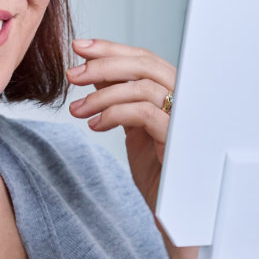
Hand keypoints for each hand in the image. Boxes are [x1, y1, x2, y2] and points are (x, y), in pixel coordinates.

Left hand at [67, 38, 175, 212]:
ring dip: (101, 95)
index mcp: (174, 92)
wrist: (175, 211)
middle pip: (145, 64)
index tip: (79, 47)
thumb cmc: (157, 172)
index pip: (144, 58)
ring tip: (77, 110)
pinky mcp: (180, 137)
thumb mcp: (132, 128)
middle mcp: (186, 98)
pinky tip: (95, 126)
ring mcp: (187, 117)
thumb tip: (92, 71)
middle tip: (71, 75)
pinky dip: (114, 114)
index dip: (111, 48)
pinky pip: (144, 114)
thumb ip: (118, 98)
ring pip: (142, 87)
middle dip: (103, 64)